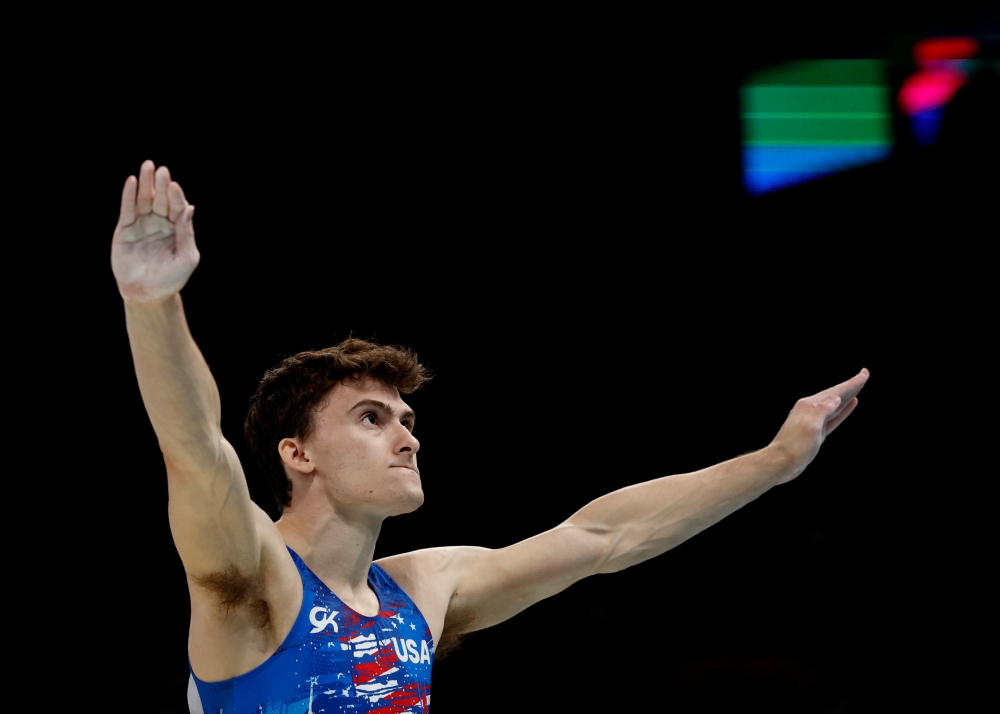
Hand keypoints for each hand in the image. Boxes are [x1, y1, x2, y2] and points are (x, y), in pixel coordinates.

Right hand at [112, 160, 198, 301]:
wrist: (147, 294)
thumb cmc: (172, 278)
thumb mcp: (186, 257)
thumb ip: (187, 233)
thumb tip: (190, 208)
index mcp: (177, 229)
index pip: (177, 208)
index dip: (176, 196)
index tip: (174, 185)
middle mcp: (160, 223)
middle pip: (161, 199)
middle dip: (161, 185)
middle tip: (161, 170)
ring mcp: (142, 225)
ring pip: (144, 200)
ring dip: (145, 184)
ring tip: (147, 166)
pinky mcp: (125, 230)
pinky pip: (127, 210)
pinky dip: (128, 196)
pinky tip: (131, 182)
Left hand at [770, 369, 868, 483]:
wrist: (781, 463)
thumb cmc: (794, 445)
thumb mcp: (810, 425)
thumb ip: (824, 410)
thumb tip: (836, 398)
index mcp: (808, 405)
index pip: (834, 392)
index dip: (851, 383)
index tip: (864, 373)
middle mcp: (811, 410)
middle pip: (835, 395)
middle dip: (850, 386)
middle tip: (864, 375)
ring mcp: (814, 421)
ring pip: (835, 405)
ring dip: (847, 397)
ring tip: (858, 389)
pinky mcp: (817, 432)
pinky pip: (833, 417)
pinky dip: (843, 411)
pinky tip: (850, 405)